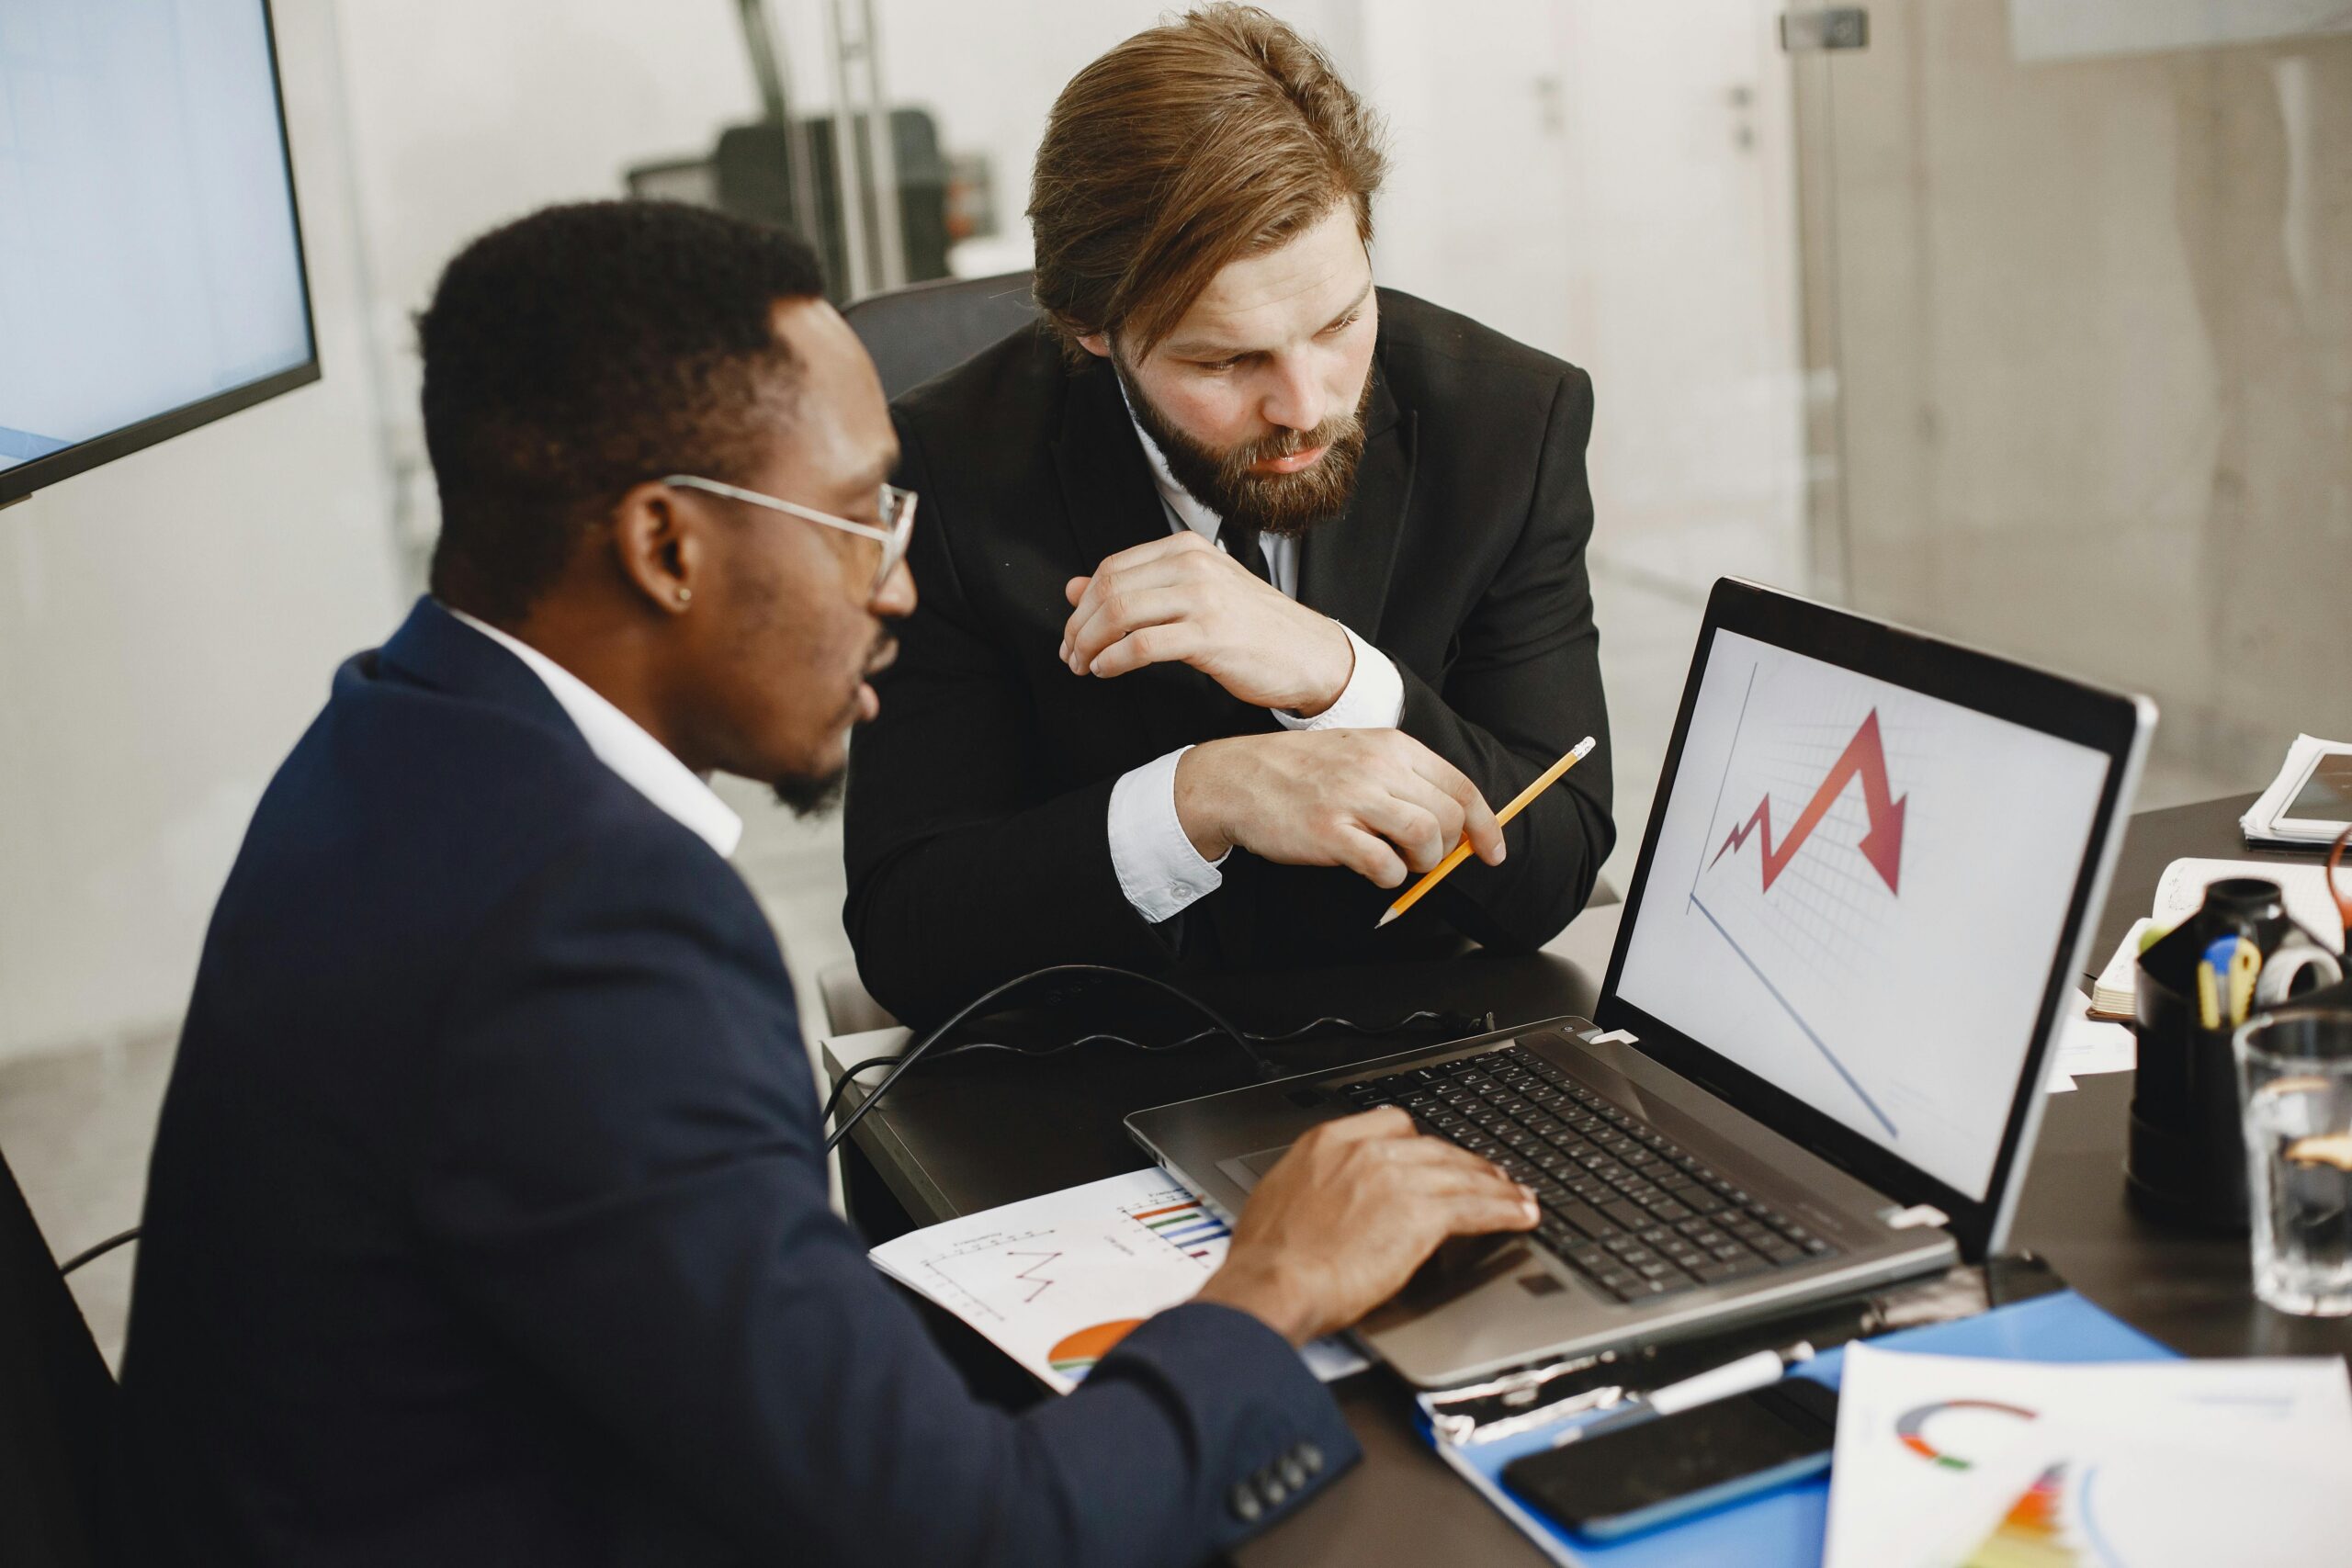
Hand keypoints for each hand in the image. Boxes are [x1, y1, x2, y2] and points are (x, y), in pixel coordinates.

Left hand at [1059, 531, 1354, 714]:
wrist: (1307, 652)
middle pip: (1109, 590)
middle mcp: (1192, 565)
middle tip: (1069, 654)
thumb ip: (1136, 587)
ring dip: (1089, 645)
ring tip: (1083, 666)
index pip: (1112, 568)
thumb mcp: (1192, 594)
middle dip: (1078, 627)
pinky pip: (1141, 645)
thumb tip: (1072, 589)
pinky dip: (1113, 660)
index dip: (1081, 604)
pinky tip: (1106, 671)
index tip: (1071, 632)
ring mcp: (1202, 598)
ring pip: (1119, 614)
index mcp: (1185, 548)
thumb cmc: (1251, 626)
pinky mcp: (1208, 635)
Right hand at [1174, 730, 1505, 886]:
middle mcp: (1378, 766)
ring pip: (1427, 838)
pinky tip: (1371, 868)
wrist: (1236, 779)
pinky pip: (1386, 866)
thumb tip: (1456, 821)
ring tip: (1400, 862)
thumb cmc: (1299, 772)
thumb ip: (1405, 780)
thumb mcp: (1358, 754)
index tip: (1492, 851)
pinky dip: (1389, 877)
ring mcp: (1354, 798)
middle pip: (1450, 815)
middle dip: (1449, 848)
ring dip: (1422, 862)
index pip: (1462, 786)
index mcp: (1392, 745)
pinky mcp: (1331, 832)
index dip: (1486, 825)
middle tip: (1425, 858)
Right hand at [1196, 1108, 1539, 1344]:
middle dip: (1465, 1164)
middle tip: (1486, 1177)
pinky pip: (1477, 1207)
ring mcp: (1398, 1179)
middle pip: (1435, 1148)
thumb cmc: (1267, 1257)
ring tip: (1517, 1196)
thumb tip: (1326, 1199)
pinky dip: (1504, 1210)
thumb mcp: (1280, 1198)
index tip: (1433, 1156)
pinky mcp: (1422, 1215)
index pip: (1393, 1124)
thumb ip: (1315, 1186)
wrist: (1272, 1283)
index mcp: (1329, 1142)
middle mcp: (1367, 1151)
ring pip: (1463, 1175)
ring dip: (1496, 1186)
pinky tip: (1520, 1215)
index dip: (1421, 1143)